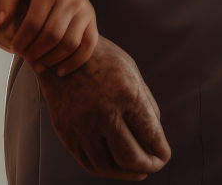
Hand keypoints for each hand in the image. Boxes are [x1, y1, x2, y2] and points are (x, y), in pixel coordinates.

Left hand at [0, 0, 97, 75]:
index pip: (33, 23)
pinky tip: (61, 71)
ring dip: (53, 59)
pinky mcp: (92, 17)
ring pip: (70, 43)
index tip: (14, 48)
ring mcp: (83, 9)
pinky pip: (89, 45)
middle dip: (36, 52)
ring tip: (38, 65)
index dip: (22, 40)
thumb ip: (5, 2)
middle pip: (52, 35)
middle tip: (25, 58)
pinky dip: (76, 62)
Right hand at [38, 36, 169, 179]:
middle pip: (131, 157)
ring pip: (107, 166)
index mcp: (126, 94)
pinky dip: (104, 169)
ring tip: (135, 171)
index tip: (163, 156)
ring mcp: (81, 123)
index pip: (151, 137)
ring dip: (126, 173)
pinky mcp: (64, 130)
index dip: (161, 153)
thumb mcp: (131, 71)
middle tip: (152, 166)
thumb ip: (145, 104)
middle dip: (147, 166)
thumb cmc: (102, 59)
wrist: (59, 49)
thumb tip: (154, 140)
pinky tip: (113, 165)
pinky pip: (86, 161)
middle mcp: (103, 111)